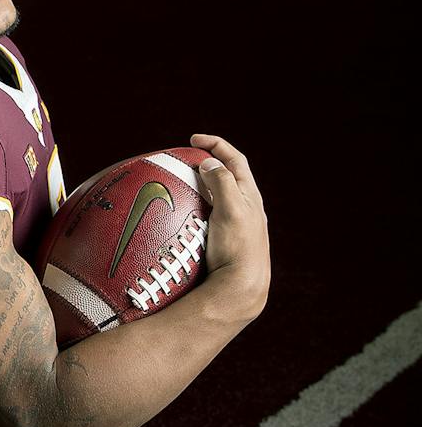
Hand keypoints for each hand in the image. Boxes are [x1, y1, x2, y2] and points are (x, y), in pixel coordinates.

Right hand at [192, 133, 269, 322]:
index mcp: (251, 197)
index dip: (216, 145)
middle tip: (183, 160)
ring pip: (215, 198)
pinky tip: (175, 218)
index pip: (234, 160)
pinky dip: (191, 210)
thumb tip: (208, 162)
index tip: (193, 139)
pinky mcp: (220, 241)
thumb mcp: (232, 209)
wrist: (240, 287)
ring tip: (176, 186)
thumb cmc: (238, 247)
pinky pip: (205, 218)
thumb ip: (221, 182)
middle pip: (226, 176)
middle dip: (206, 163)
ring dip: (197, 187)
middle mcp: (245, 209)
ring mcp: (232, 225)